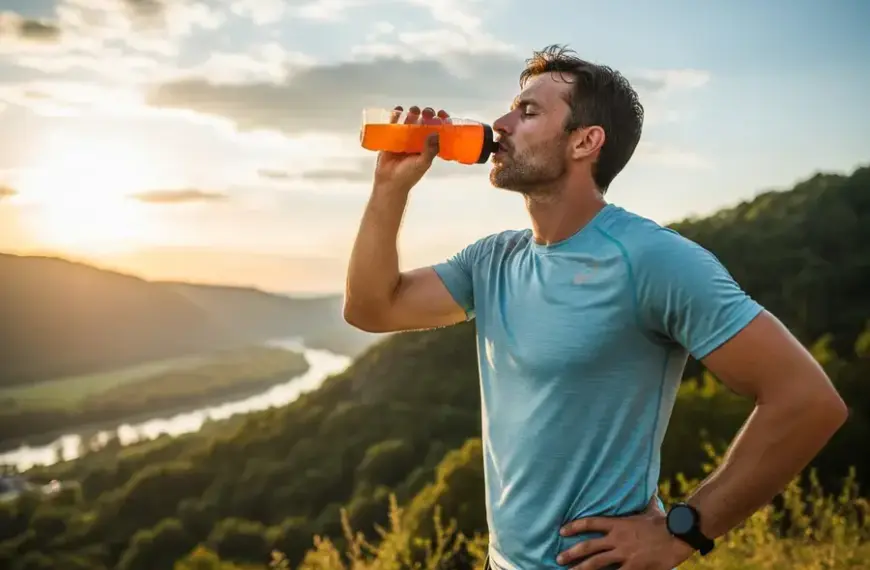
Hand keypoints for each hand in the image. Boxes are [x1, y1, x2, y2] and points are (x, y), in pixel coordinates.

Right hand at [373, 105, 447, 192]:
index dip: (441, 121)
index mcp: (428, 147)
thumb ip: (430, 150)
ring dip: (413, 113)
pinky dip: (396, 115)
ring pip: (410, 121)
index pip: (437, 130)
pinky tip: (398, 109)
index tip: (441, 114)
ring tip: (414, 110)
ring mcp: (405, 138)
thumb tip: (436, 133)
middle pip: (424, 123)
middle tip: (426, 112)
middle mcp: (418, 141)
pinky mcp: (392, 138)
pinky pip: (394, 124)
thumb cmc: (408, 175)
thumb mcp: (423, 163)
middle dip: (427, 115)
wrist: (389, 182)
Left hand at [556, 497, 695, 569]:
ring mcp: (624, 554)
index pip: (590, 523)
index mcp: (618, 524)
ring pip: (596, 563)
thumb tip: (650, 487)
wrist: (678, 535)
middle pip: (588, 546)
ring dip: (581, 569)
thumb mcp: (651, 508)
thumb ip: (646, 500)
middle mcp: (617, 539)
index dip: (574, 526)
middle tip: (559, 558)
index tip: (562, 531)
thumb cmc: (664, 522)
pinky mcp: (634, 567)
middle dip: (571, 553)